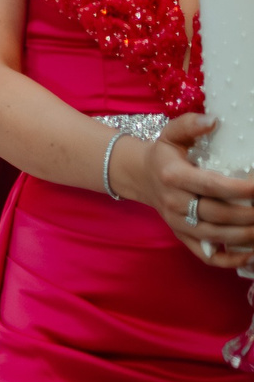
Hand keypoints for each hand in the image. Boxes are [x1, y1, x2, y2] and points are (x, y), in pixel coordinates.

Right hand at [112, 116, 253, 268]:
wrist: (139, 176)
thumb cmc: (164, 154)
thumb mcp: (172, 133)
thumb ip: (190, 124)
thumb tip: (213, 121)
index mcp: (173, 176)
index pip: (211, 186)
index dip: (239, 188)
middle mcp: (174, 202)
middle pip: (217, 214)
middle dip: (249, 214)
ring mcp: (177, 223)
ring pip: (215, 236)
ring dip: (245, 235)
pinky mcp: (182, 236)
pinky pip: (206, 255)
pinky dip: (230, 260)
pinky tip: (251, 255)